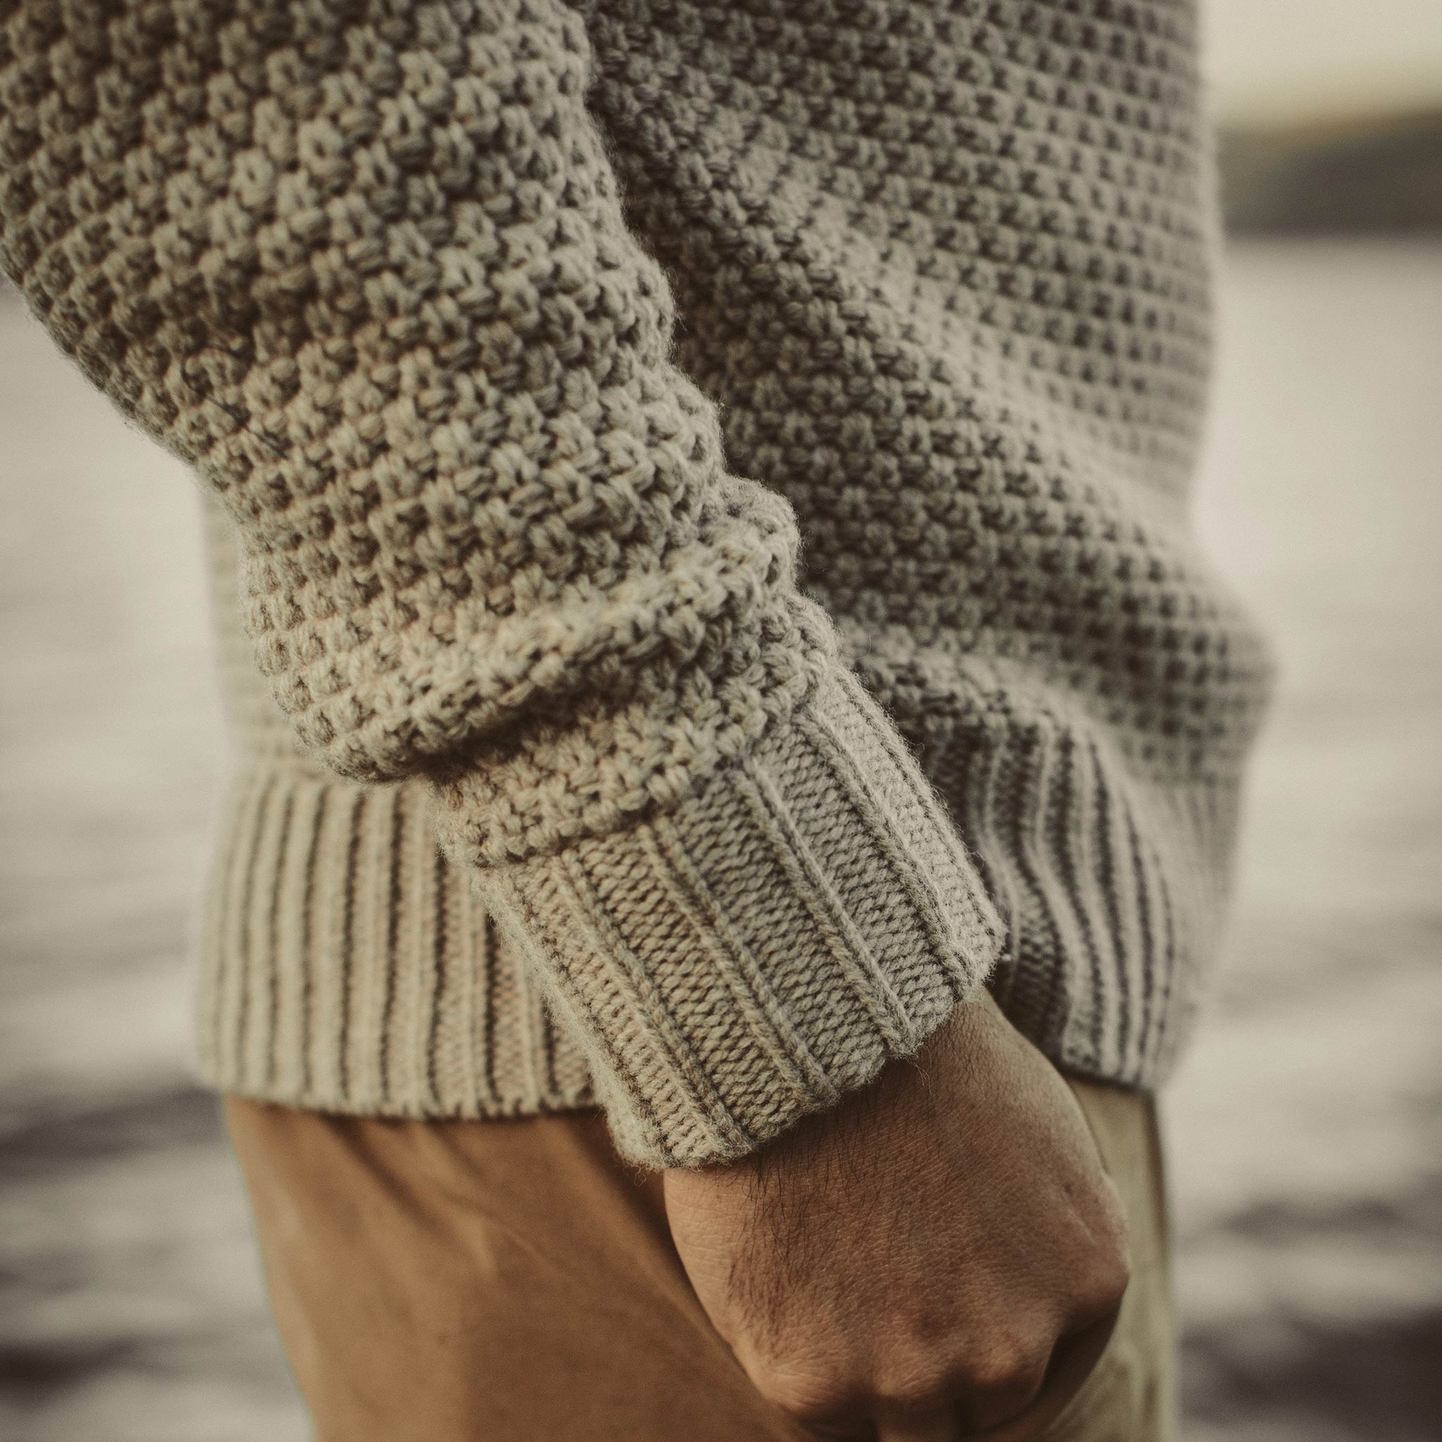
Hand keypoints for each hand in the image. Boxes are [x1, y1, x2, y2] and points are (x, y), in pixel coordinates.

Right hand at [663, 991, 1129, 1440]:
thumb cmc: (918, 1052)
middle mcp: (1014, 1351)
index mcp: (1087, 1284)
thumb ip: (1050, 1240)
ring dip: (862, 1373)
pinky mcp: (814, 1381)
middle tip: (871, 1293)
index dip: (984, 1357)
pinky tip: (784, 1271)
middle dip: (928, 1362)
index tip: (938, 1326)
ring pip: (895, 1425)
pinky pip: (814, 1412)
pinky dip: (794, 1355)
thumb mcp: (1039, 1132)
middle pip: (972, 1411)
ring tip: (823, 1277)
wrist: (809, 1019)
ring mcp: (914, 1376)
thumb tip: (1033, 1298)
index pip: (1042, 1382)